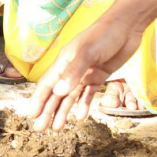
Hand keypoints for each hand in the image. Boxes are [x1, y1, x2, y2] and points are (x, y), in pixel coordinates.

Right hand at [28, 12, 144, 130]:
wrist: (126, 27)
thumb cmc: (103, 35)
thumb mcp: (87, 52)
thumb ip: (73, 72)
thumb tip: (59, 92)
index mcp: (63, 63)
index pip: (46, 85)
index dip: (38, 100)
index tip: (31, 115)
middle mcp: (70, 70)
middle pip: (55, 94)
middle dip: (47, 111)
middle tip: (40, 129)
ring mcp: (84, 73)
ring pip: (69, 97)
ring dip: (62, 112)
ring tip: (56, 128)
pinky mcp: (98, 76)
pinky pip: (87, 94)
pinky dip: (83, 105)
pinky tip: (80, 117)